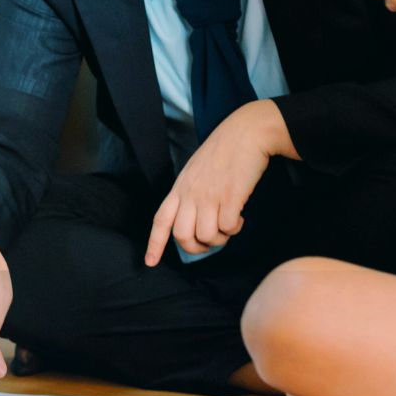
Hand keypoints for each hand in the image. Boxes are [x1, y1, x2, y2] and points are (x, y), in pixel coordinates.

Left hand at [144, 99, 286, 263]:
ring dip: (220, 238)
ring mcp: (209, 195)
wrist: (246, 133)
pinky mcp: (230, 196)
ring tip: (229, 223)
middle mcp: (190, 193)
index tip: (149, 263)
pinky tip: (240, 216)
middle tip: (212, 239)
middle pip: (182, 236)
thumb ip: (191, 195)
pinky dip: (235, 228)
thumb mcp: (196, 172)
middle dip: (197, 247)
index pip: (161, 220)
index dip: (154, 243)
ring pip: (206, 236)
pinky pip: (227, 228)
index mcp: (180, 188)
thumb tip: (196, 223)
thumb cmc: (224, 152)